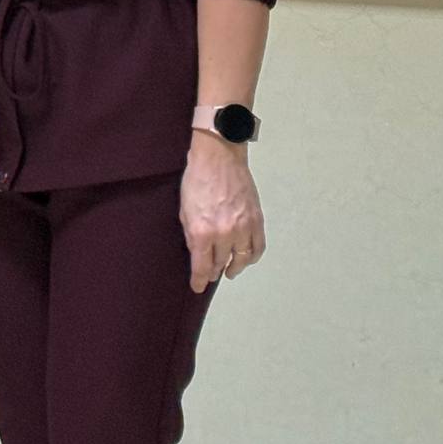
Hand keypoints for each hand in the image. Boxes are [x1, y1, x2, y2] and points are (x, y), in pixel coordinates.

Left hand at [181, 131, 264, 292]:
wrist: (219, 156)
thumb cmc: (196, 179)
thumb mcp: (184, 209)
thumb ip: (191, 235)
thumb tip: (197, 254)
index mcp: (203, 231)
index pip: (202, 266)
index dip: (199, 280)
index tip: (197, 287)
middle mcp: (225, 234)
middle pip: (220, 263)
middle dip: (214, 271)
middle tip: (211, 274)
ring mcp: (243, 227)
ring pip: (241, 259)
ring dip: (234, 267)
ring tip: (229, 270)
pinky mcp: (256, 220)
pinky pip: (258, 247)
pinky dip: (252, 257)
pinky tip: (246, 258)